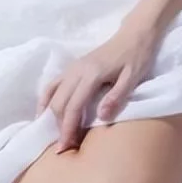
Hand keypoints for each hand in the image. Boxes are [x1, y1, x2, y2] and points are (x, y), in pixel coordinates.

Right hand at [37, 22, 158, 151]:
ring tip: (53, 135)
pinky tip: (44, 114)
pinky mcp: (72, 68)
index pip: (74, 106)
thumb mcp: (133, 77)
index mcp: (92, 74)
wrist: (134, 34)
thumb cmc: (137, 56)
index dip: (68, 128)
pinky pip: (52, 85)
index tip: (65, 147)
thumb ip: (117, 96)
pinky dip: (45, 100)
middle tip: (62, 148)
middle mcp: (77, 70)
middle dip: (58, 127)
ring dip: (50, 116)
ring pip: (52, 94)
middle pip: (59, 102)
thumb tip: (102, 117)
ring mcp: (72, 68)